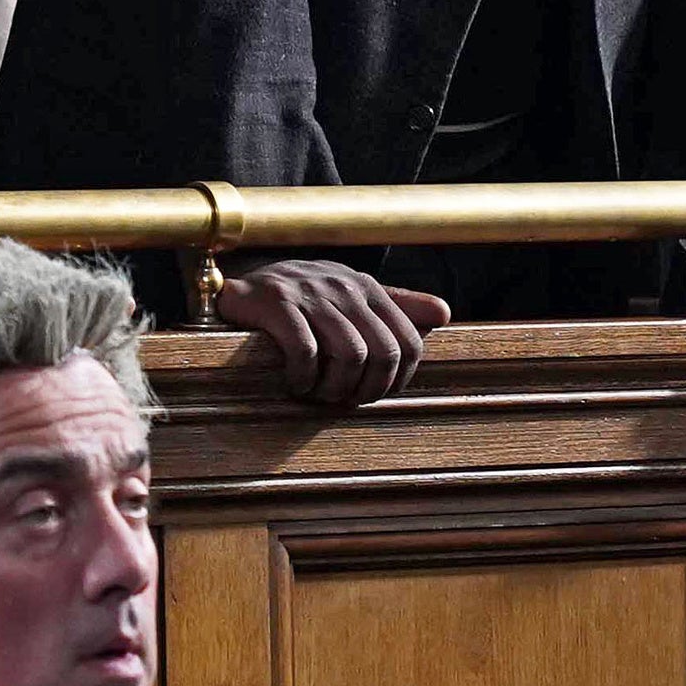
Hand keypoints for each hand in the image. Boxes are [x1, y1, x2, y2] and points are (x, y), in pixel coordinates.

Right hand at [214, 261, 451, 407]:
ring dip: (335, 388)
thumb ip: (397, 306)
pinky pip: (306, 352)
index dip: (397, 379)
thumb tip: (443, 313)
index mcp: (366, 288)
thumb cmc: (301, 299)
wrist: (241, 285)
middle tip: (345, 400)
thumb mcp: (351, 296)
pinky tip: (294, 384)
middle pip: (383, 352)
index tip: (373, 394)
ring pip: (350, 355)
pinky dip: (303, 378)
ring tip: (318, 394)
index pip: (408, 342)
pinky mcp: (277, 303)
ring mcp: (310, 293)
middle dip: (368, 389)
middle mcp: (343, 286)